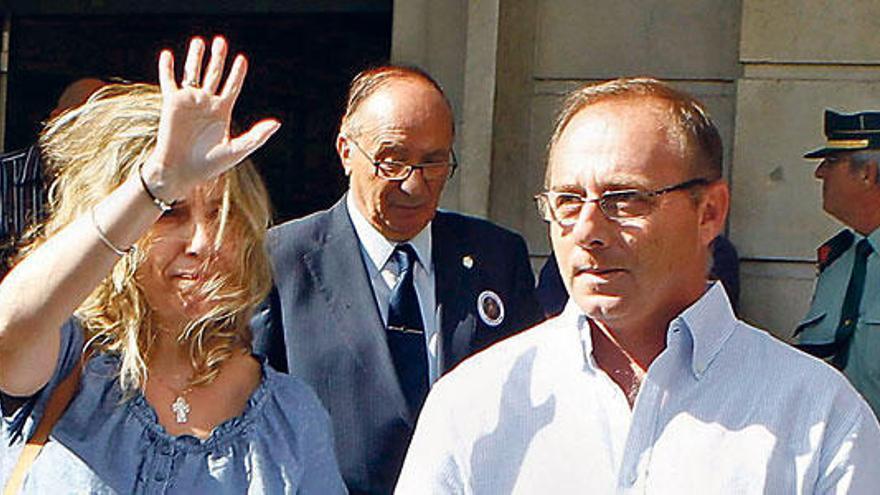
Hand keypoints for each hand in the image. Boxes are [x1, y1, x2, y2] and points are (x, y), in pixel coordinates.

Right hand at [144, 36, 279, 200]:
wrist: (181, 171)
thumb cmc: (210, 164)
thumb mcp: (237, 150)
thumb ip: (257, 136)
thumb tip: (277, 123)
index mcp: (223, 111)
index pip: (232, 86)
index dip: (237, 73)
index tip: (241, 59)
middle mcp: (206, 103)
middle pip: (214, 74)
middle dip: (218, 58)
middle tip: (221, 41)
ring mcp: (189, 102)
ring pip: (193, 73)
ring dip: (195, 58)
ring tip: (199, 41)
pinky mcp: (171, 104)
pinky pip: (169, 81)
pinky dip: (167, 68)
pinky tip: (167, 54)